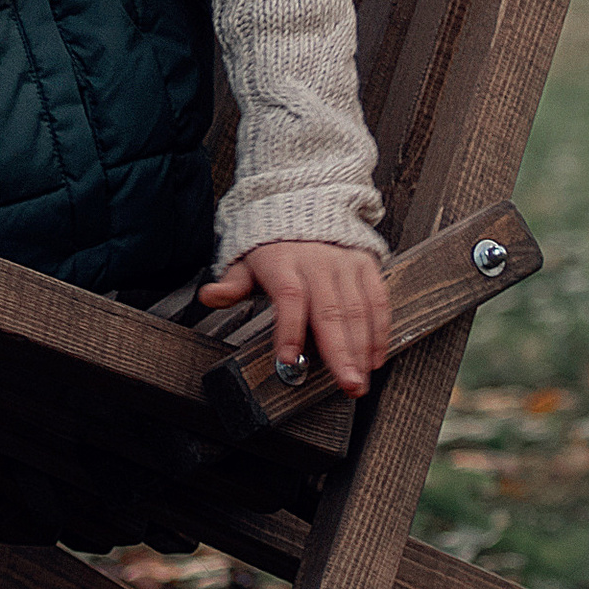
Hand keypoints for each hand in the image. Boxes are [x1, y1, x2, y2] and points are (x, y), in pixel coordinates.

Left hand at [198, 240, 390, 396]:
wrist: (306, 203)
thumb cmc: (275, 244)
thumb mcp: (247, 260)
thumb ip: (232, 284)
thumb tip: (209, 296)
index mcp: (284, 263)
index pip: (288, 297)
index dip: (289, 330)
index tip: (289, 360)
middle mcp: (317, 262)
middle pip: (330, 311)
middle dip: (340, 352)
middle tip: (347, 385)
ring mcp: (344, 263)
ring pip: (357, 310)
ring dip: (362, 349)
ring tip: (359, 381)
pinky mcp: (365, 264)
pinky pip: (377, 299)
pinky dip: (379, 330)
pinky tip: (376, 357)